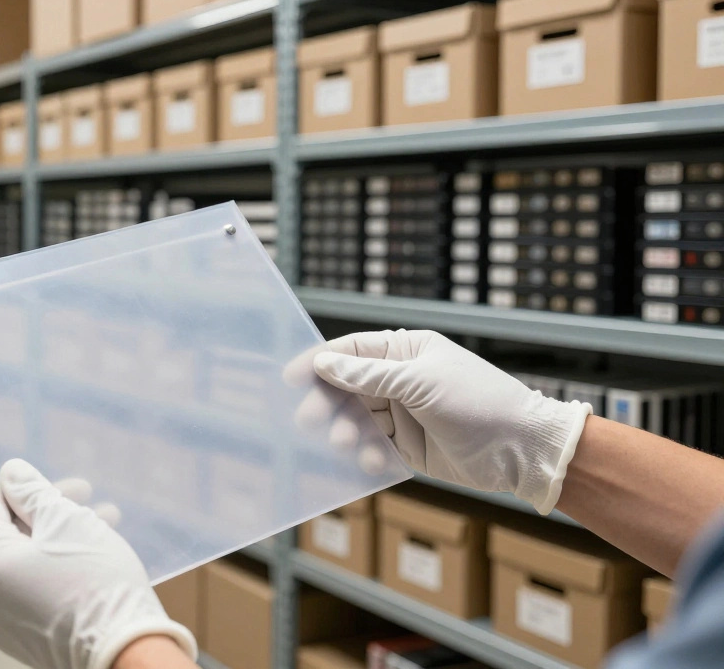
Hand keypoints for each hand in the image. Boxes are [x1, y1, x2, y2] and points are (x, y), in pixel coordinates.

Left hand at [0, 459, 196, 668]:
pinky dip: (56, 568)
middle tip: (84, 495)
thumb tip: (11, 472)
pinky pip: (33, 591)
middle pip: (7, 535)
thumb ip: (31, 491)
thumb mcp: (65, 521)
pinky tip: (93, 555)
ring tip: (102, 521)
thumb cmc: (96, 582)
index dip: (16, 485)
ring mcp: (4, 622)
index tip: (50, 479)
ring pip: (25, 562)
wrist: (125, 652)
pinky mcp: (27, 639)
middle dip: (45, 509)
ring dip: (58, 536)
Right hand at [311, 329, 590, 513]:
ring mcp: (403, 413)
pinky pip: (373, 446)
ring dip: (346, 431)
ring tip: (345, 444)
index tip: (291, 379)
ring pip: (356, 419)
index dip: (319, 362)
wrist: (522, 450)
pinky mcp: (407, 446)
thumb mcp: (421, 383)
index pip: (351, 351)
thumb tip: (324, 363)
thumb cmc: (479, 403)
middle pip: (346, 387)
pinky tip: (370, 461)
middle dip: (327, 403)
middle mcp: (401, 380)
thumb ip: (369, 375)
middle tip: (309, 422)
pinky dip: (366, 454)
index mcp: (406, 352)